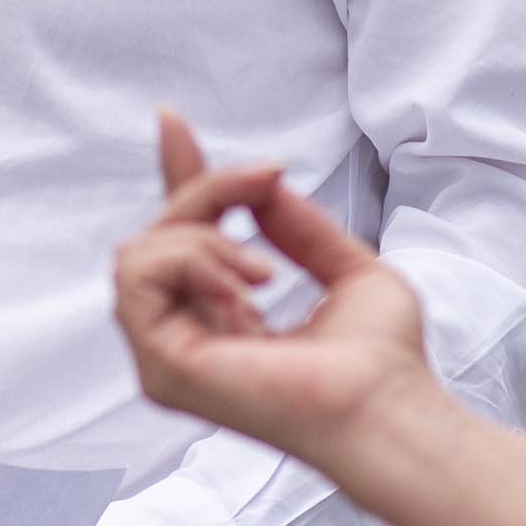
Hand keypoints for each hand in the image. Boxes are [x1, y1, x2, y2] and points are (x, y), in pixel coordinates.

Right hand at [113, 110, 444, 467]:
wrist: (387, 404)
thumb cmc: (382, 360)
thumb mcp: (348, 268)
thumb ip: (298, 227)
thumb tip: (261, 186)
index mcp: (226, 322)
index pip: (181, 243)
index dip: (180, 179)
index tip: (171, 121)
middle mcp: (188, 340)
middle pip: (160, 233)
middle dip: (209, 188)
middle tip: (269, 177)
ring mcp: (167, 358)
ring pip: (140, 249)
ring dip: (205, 233)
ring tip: (264, 269)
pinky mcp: (160, 367)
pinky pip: (138, 277)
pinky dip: (192, 260)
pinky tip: (244, 286)